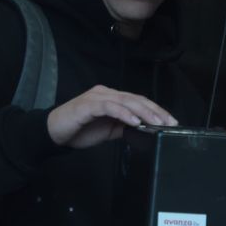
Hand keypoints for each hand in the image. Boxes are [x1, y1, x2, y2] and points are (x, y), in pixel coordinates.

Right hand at [46, 86, 175, 149]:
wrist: (54, 132)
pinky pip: (110, 107)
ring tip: (157, 122)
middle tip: (170, 122)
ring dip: (143, 112)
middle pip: (135, 99)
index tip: (171, 121)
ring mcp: (97, 97)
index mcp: (111, 98)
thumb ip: (123, 127)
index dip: (156, 109)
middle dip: (155, 110)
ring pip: (125, 101)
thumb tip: (144, 129)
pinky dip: (124, 114)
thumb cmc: (79, 130)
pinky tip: (135, 122)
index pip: (138, 101)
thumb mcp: (108, 130)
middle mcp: (105, 93)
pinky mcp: (88, 105)